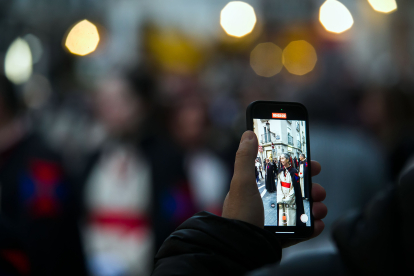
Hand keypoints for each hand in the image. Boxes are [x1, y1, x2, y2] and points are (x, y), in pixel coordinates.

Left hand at [222, 131, 326, 247]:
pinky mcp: (283, 236)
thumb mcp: (241, 184)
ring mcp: (276, 219)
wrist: (242, 249)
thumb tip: (248, 133)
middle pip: (296, 189)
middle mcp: (267, 202)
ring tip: (319, 209)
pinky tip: (316, 225)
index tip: (311, 162)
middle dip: (311, 187)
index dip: (297, 166)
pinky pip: (303, 229)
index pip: (280, 171)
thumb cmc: (240, 216)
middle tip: (318, 189)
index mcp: (258, 187)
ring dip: (316, 206)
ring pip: (303, 209)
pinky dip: (313, 226)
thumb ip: (245, 158)